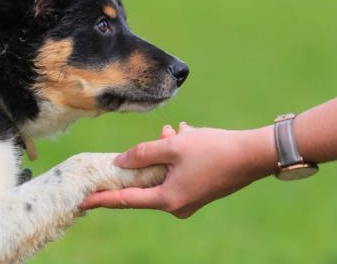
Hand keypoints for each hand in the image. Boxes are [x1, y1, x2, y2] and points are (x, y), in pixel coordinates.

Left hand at [80, 123, 274, 217]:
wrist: (254, 155)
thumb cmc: (214, 149)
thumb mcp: (173, 146)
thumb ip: (143, 153)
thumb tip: (120, 161)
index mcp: (167, 199)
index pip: (126, 200)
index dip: (102, 199)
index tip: (82, 201)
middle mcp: (178, 205)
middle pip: (147, 183)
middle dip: (145, 159)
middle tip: (152, 140)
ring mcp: (191, 199)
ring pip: (165, 173)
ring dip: (165, 152)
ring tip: (175, 131)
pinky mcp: (201, 190)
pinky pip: (179, 172)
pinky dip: (179, 155)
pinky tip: (187, 135)